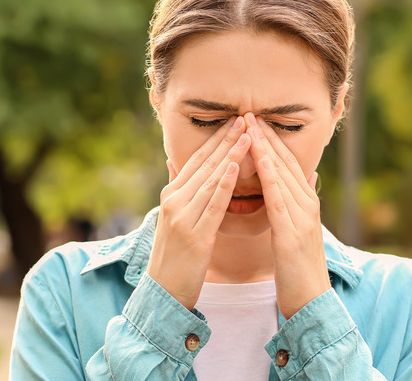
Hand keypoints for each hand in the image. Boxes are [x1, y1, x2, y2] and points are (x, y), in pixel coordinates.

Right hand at [147, 116, 251, 309]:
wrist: (163, 293)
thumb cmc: (173, 257)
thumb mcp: (171, 219)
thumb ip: (176, 190)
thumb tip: (173, 162)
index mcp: (171, 196)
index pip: (196, 160)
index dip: (216, 139)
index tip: (235, 121)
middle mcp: (174, 201)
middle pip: (205, 164)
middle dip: (227, 139)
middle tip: (246, 117)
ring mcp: (182, 217)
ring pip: (211, 179)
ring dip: (231, 154)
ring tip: (248, 134)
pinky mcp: (194, 235)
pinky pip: (212, 204)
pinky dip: (225, 184)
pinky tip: (236, 167)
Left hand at [244, 112, 330, 318]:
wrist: (310, 302)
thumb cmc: (298, 268)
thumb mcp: (298, 230)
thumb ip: (299, 202)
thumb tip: (305, 176)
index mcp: (305, 203)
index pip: (286, 163)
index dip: (270, 140)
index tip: (253, 119)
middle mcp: (307, 204)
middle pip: (286, 162)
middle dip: (266, 136)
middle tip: (248, 111)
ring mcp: (303, 217)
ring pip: (283, 175)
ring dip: (266, 148)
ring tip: (250, 126)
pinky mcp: (294, 233)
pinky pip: (280, 199)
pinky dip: (271, 178)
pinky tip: (260, 161)